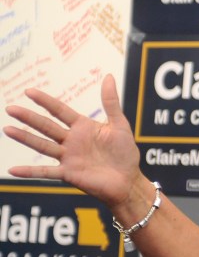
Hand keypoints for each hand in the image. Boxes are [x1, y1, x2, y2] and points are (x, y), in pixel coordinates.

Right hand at [3, 75, 140, 207]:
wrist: (128, 180)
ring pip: (43, 146)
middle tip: (10, 108)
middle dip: (29, 117)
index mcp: (83, 127)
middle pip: (47, 126)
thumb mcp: (119, 124)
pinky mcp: (68, 174)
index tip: (29, 91)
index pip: (60, 111)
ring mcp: (68, 157)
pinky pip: (46, 172)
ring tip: (8, 129)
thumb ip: (111, 102)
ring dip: (25, 138)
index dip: (45, 101)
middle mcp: (72, 141)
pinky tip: (13, 170)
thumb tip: (108, 76)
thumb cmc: (125, 152)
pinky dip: (30, 172)